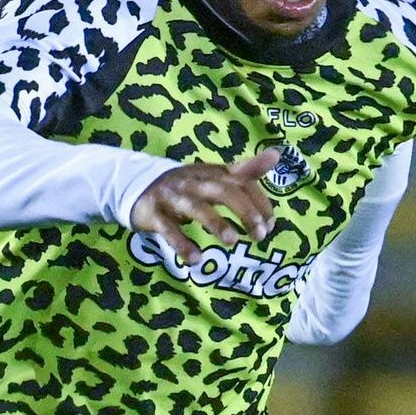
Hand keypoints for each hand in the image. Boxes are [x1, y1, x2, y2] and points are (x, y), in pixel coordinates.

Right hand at [131, 149, 283, 248]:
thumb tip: (277, 155)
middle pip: (222, 191)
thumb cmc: (187, 187)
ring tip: (232, 241)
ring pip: (196, 208)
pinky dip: (182, 244)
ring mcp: (172, 198)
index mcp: (211, 174)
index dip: (259, 202)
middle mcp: (193, 183)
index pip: (241, 182)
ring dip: (215, 223)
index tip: (270, 224)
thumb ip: (245, 171)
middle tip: (260, 235)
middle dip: (244, 211)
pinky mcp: (154, 215)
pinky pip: (168, 229)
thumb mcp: (215, 177)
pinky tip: (196, 259)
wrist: (138, 186)